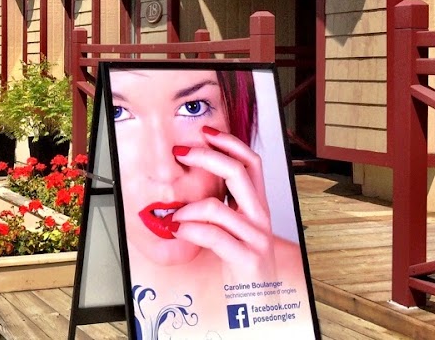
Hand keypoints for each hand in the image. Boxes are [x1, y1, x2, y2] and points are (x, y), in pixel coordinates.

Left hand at [171, 127, 274, 279]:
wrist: (258, 302)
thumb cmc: (241, 264)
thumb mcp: (233, 229)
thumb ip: (220, 206)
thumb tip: (191, 182)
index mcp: (257, 205)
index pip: (251, 162)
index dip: (230, 142)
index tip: (205, 131)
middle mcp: (261, 216)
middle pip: (238, 172)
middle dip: (206, 156)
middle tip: (181, 152)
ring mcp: (256, 237)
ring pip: (217, 207)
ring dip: (187, 209)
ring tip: (174, 218)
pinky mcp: (248, 259)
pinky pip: (213, 236)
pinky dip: (190, 231)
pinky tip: (179, 232)